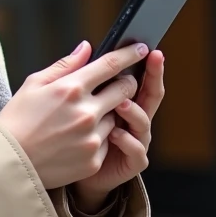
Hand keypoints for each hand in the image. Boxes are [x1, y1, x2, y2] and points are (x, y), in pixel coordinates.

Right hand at [0, 41, 147, 190]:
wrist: (8, 162)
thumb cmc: (17, 119)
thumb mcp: (34, 84)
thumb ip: (66, 65)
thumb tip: (87, 48)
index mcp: (71, 88)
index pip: (111, 65)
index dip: (130, 54)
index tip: (141, 48)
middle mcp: (86, 112)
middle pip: (125, 90)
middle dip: (128, 83)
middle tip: (122, 82)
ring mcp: (92, 138)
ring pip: (117, 117)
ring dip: (110, 113)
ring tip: (84, 117)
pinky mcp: (94, 159)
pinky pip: (108, 141)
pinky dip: (99, 136)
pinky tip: (78, 138)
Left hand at [71, 49, 165, 210]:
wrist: (62, 170)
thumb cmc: (65, 132)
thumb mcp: (68, 97)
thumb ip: (78, 73)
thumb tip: (87, 46)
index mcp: (121, 100)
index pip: (137, 77)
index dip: (145, 63)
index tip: (146, 47)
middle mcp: (132, 118)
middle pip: (150, 95)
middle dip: (153, 77)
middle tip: (150, 61)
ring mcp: (135, 139)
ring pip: (143, 121)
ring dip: (134, 110)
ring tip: (121, 102)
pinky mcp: (131, 162)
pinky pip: (137, 150)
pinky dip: (128, 141)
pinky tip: (115, 133)